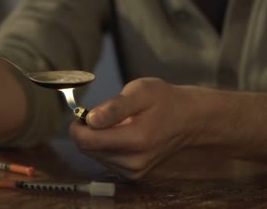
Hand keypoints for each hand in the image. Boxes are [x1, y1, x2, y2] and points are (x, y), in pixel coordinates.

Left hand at [69, 77, 196, 178]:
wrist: (188, 119)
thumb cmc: (164, 100)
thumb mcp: (140, 91)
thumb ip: (115, 107)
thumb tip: (90, 119)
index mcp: (136, 139)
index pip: (87, 141)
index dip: (78, 126)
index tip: (84, 112)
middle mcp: (134, 161)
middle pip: (88, 149)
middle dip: (88, 131)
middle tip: (103, 114)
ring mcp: (135, 171)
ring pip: (94, 155)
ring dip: (97, 139)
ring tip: (117, 123)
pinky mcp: (134, 175)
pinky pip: (105, 160)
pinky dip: (106, 146)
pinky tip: (121, 134)